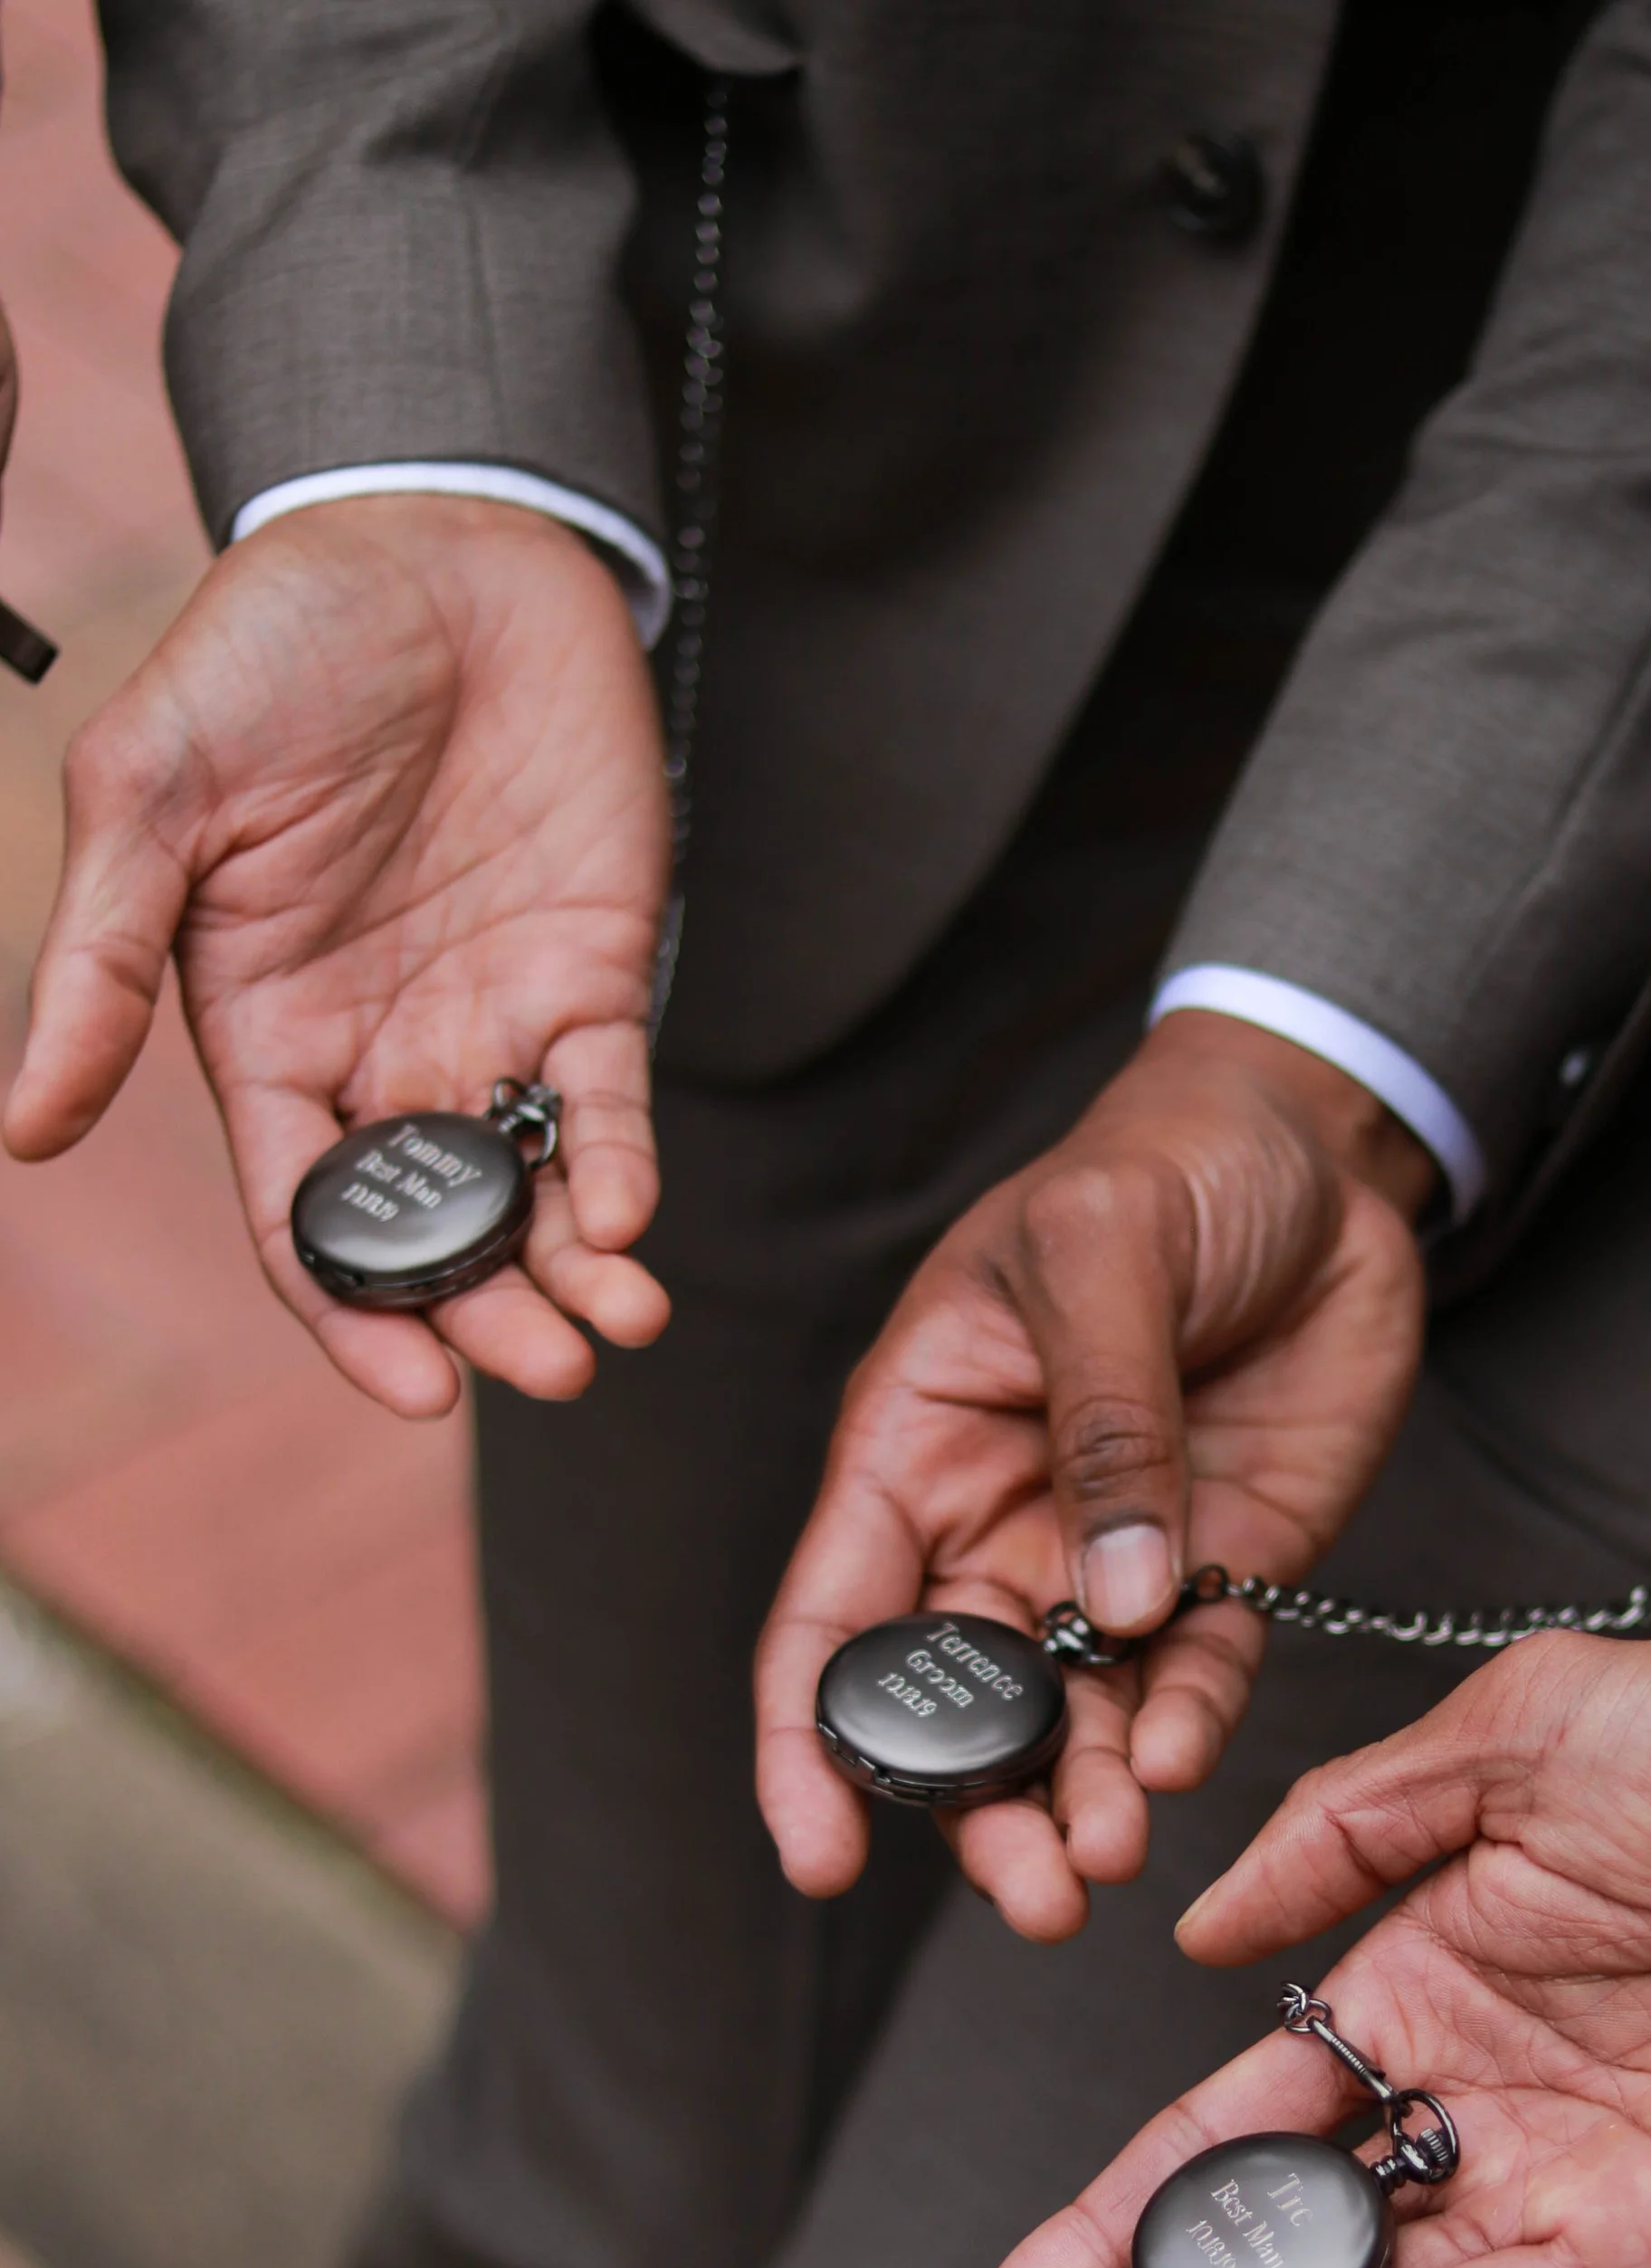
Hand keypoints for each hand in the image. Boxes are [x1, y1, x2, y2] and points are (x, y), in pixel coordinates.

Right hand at [3, 498, 673, 1415]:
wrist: (433, 540)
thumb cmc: (272, 649)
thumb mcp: (155, 791)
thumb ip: (105, 961)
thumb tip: (27, 1131)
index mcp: (263, 1035)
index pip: (309, 1218)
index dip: (356, 1313)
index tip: (416, 1384)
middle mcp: (379, 1052)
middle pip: (435, 1233)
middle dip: (487, 1315)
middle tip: (543, 1369)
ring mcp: (488, 1019)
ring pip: (532, 1195)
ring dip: (572, 1275)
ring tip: (614, 1329)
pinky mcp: (588, 974)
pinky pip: (606, 1101)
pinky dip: (620, 1168)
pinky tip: (628, 1220)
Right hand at [754, 1009, 1433, 1939]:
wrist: (1316, 1154)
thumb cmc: (1166, 1166)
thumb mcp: (1102, 1251)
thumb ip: (1107, 1421)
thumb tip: (1111, 1597)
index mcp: (913, 1445)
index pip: (831, 1620)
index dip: (810, 1745)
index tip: (821, 1855)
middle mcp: (993, 1525)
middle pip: (957, 1706)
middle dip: (980, 1812)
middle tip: (1034, 1894)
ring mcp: (1105, 1559)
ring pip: (1070, 1718)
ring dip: (1080, 1800)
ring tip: (1107, 1863)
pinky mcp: (1219, 1568)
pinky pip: (1192, 1678)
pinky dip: (1183, 1731)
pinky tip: (1176, 1765)